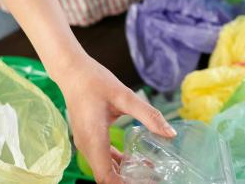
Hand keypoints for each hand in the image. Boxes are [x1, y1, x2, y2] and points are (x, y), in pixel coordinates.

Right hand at [56, 54, 175, 183]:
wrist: (73, 72)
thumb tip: (170, 133)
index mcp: (94, 140)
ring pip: (104, 169)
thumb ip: (149, 115)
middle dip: (127, 181)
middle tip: (152, 178)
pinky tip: (136, 160)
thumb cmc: (96, 82)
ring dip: (124, 174)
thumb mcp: (126, 97)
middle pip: (106, 177)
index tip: (146, 182)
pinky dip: (118, 163)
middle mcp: (87, 146)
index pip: (106, 178)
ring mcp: (87, 143)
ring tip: (149, 174)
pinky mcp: (89, 138)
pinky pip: (103, 158)